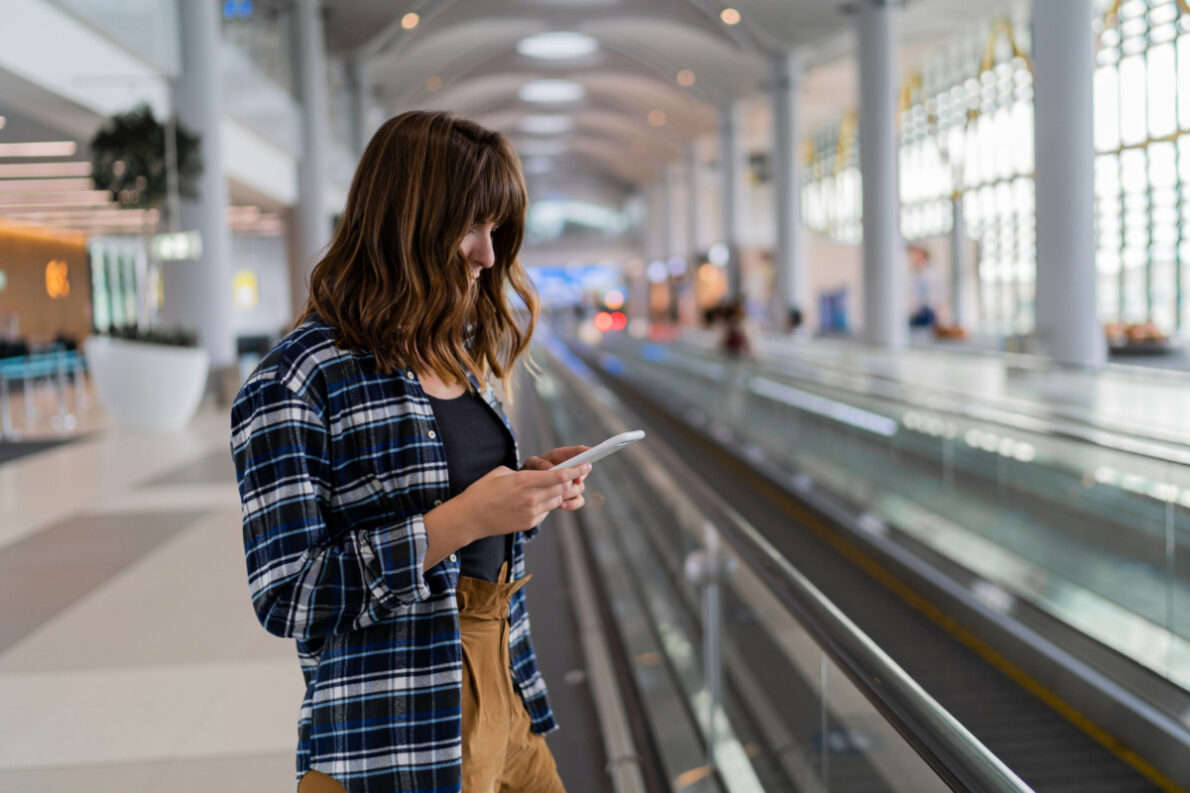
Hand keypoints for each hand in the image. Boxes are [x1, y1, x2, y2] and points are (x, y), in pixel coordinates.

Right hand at [455, 463, 591, 538]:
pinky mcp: (529, 523)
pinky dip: (546, 504)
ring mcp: (531, 512)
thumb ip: (524, 473)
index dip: (576, 470)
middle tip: (577, 476)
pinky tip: (536, 500)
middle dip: (572, 482)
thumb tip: (539, 475)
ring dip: (559, 493)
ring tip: (553, 487)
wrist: (470, 517)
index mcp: (525, 481)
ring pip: (556, 500)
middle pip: (562, 488)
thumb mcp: (502, 472)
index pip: (559, 476)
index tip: (587, 465)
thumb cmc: (482, 490)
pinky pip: (545, 511)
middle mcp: (531, 497)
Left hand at [522, 445, 590, 511]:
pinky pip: (579, 500)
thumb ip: (541, 464)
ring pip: (580, 487)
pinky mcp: (570, 496)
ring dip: (571, 492)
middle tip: (572, 481)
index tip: (590, 452)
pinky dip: (572, 504)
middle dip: (577, 476)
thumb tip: (551, 469)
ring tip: (559, 496)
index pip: (577, 451)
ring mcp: (571, 483)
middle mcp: (569, 469)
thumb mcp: (531, 464)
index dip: (585, 451)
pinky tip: (562, 505)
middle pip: (583, 471)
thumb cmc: (527, 472)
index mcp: (561, 456)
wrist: (524, 490)